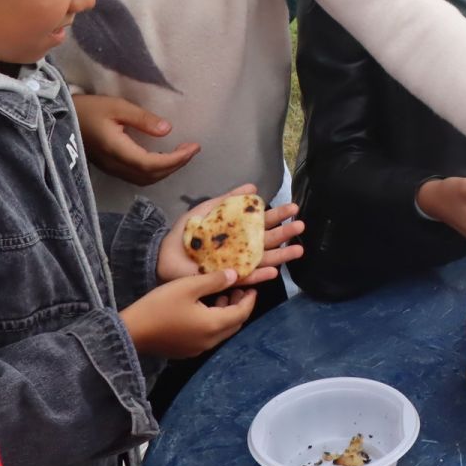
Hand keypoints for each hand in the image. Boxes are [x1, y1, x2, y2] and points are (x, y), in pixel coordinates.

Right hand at [73, 94, 199, 185]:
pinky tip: (162, 157)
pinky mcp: (111, 168)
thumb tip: (168, 130)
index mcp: (117, 150)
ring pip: (145, 179)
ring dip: (166, 169)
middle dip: (175, 164)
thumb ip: (142, 119)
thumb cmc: (89, 108)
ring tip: (182, 153)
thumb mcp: (117, 107)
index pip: (152, 163)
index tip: (193, 147)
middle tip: (192, 149)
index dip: (175, 159)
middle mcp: (115, 165)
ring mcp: (112, 169)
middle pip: (151, 175)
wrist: (60, 120)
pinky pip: (137, 176)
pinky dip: (155, 170)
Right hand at [119, 268, 257, 358]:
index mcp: (213, 325)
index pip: (242, 313)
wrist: (131, 332)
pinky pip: (209, 336)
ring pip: (222, 331)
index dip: (249, 299)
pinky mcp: (186, 351)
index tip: (252, 286)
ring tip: (221, 295)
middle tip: (238, 288)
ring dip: (226, 314)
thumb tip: (235, 275)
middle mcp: (209, 341)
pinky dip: (214, 322)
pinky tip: (204, 309)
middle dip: (239, 306)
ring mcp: (197, 348)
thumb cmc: (160, 306)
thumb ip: (214, 280)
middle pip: (234, 324)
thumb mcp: (187, 286)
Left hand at [160, 183, 305, 281]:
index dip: (278, 215)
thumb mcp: (207, 210)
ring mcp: (236, 263)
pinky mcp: (227, 278)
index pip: (262, 222)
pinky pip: (247, 277)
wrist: (164, 254)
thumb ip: (228, 199)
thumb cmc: (186, 234)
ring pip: (263, 260)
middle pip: (268, 240)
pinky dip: (261, 275)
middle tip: (301, 225)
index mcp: (237, 230)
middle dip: (285, 233)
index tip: (294, 208)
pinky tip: (274, 271)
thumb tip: (253, 186)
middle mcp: (241, 247)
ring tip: (300, 249)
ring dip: (281, 255)